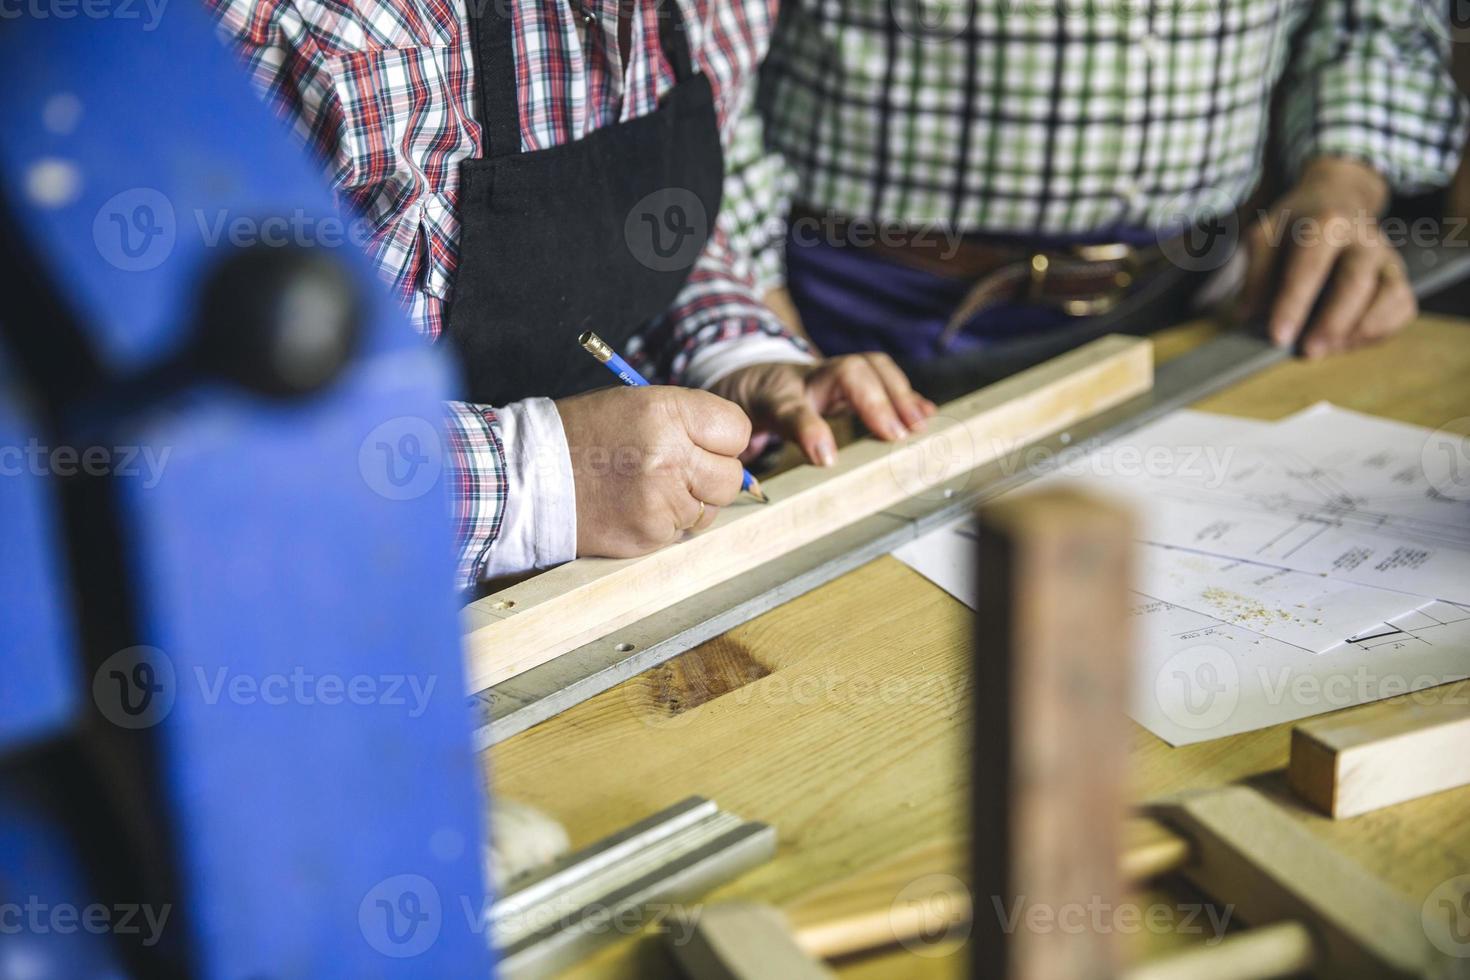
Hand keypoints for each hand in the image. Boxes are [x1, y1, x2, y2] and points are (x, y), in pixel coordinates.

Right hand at [555, 385, 749, 556]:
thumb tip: (730, 450)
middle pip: (730, 476)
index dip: (723, 439)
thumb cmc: (583, 435)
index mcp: (668, 413)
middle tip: (680, 470)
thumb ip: (686, 424)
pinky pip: (681, 531)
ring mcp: (662, 500)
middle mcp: (671, 456)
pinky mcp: (651, 534)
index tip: (706, 443)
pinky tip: (635, 507)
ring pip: (709, 509)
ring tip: (649, 488)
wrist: (528, 476)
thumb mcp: (636, 406)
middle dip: (712, 476)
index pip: (737, 430)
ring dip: (689, 502)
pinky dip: (665, 523)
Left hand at [709, 354, 936, 465]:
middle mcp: (809, 378)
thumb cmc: (753, 407)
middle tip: (896, 434)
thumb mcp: (740, 429)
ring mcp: (835, 375)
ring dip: (898, 395)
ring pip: (871, 368)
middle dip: (873, 400)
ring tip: (919, 425)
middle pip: (846, 372)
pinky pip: (884, 379)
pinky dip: (907, 397)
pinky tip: (927, 415)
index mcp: (775, 394)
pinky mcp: (855, 381)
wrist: (752, 377)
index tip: (827, 460)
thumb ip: (746, 451)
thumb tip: (749, 487)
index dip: (810, 430)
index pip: (792, 407)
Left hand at [1239, 157, 1414, 358]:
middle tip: (1308, 352)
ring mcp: (1386, 258)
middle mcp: (1363, 239)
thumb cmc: (1295, 226)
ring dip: (1359, 330)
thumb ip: (1256, 274)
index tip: (1278, 337)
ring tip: (1328, 349)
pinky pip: (1402, 307)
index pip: (1310, 267)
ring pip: (1389, 296)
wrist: (1337, 200)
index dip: (1293, 304)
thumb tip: (1248, 315)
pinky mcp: (1398, 276)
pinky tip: (1349, 341)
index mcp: (1326, 223)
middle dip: (1332, 323)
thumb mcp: (1265, 236)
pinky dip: (1380, 330)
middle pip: (1356, 283)